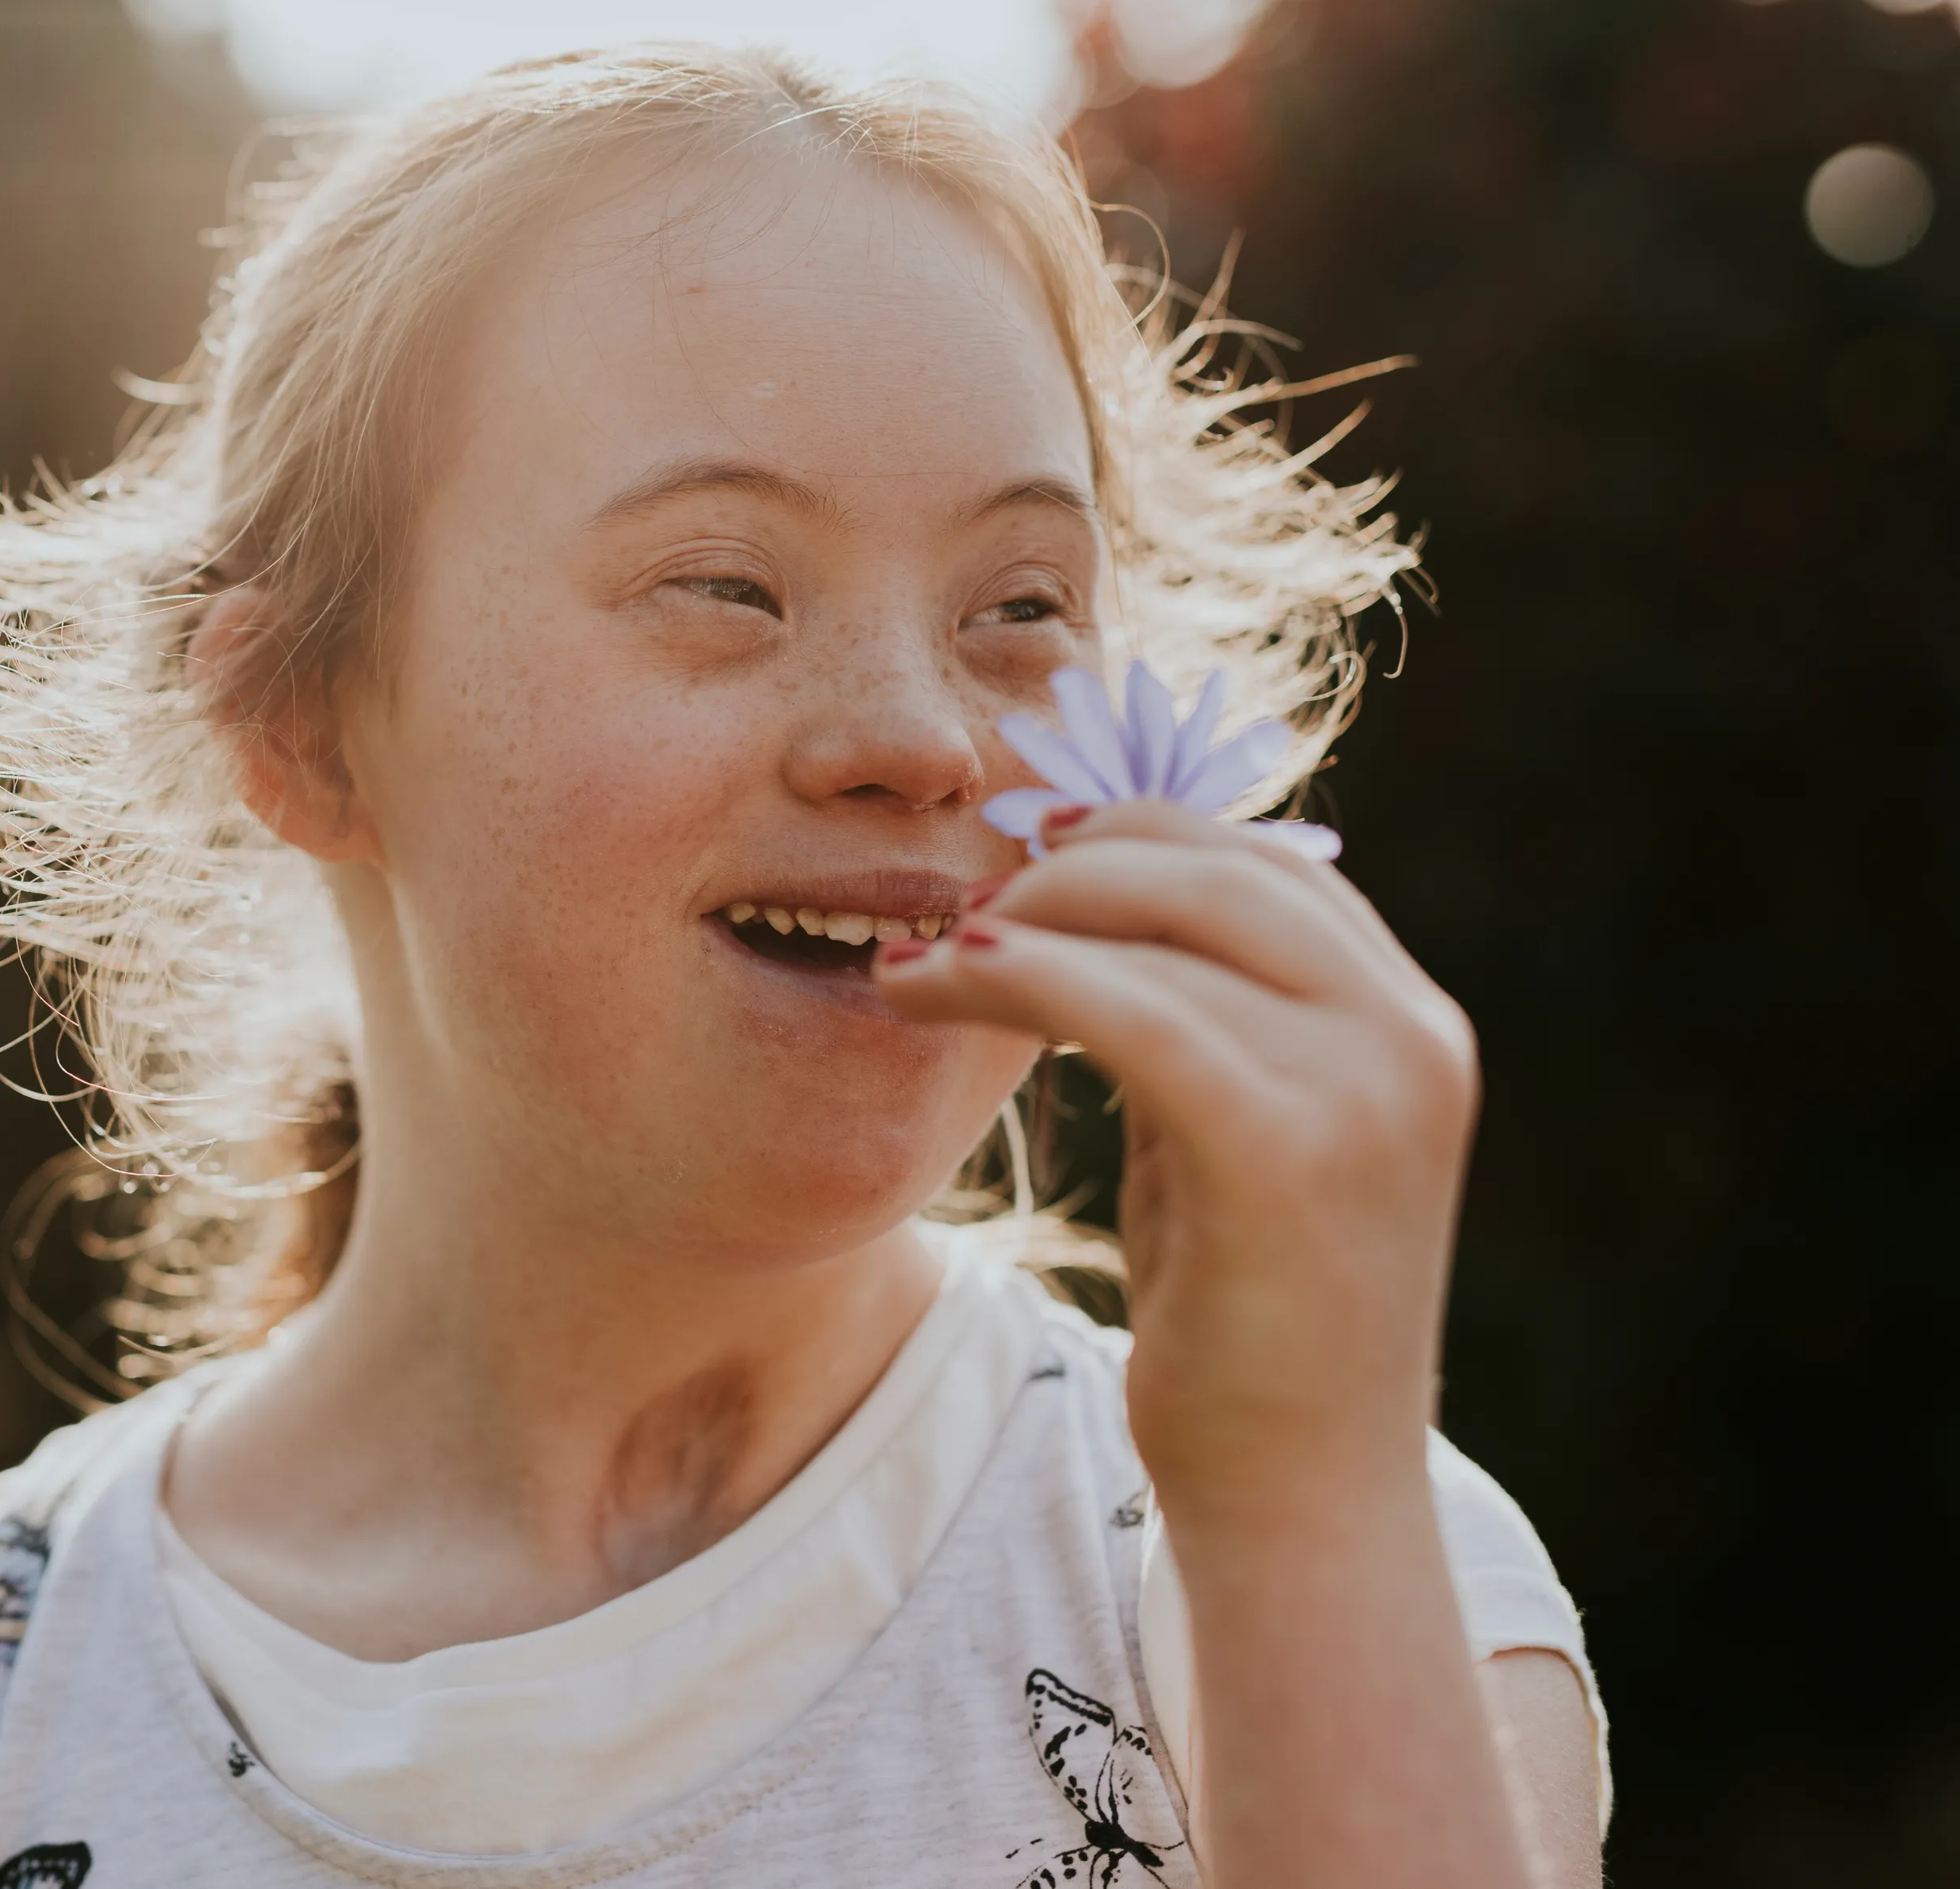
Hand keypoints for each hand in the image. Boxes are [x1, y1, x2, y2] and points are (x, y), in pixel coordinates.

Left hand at [876, 800, 1479, 1528]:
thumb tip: (1095, 906)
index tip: (1025, 858)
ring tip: (920, 960)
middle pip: (1215, 868)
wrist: (1301, 1495)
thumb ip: (1206, 1019)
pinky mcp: (1289, 1146)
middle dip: (1070, 867)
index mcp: (1411, 1022)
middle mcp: (1410, 1037)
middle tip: (959, 906)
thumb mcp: (1237, 1132)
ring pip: (1163, 923)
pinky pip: (1131, 1010)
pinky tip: (937, 984)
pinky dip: (1020, 978)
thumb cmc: (1250, 1318)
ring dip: (1020, 922)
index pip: (1266, 864)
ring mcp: (1368, 1087)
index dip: (1135, 837)